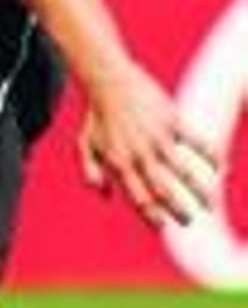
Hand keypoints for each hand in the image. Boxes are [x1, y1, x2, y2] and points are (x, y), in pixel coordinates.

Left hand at [77, 61, 219, 227]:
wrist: (110, 82)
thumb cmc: (97, 116)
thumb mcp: (85, 145)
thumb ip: (92, 172)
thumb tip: (106, 197)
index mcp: (120, 163)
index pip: (139, 198)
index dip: (151, 215)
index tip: (162, 225)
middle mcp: (140, 155)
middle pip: (163, 191)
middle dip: (178, 210)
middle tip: (188, 221)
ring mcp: (159, 139)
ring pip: (184, 172)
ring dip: (200, 191)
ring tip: (210, 206)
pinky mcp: (173, 122)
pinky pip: (198, 143)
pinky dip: (211, 156)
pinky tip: (221, 168)